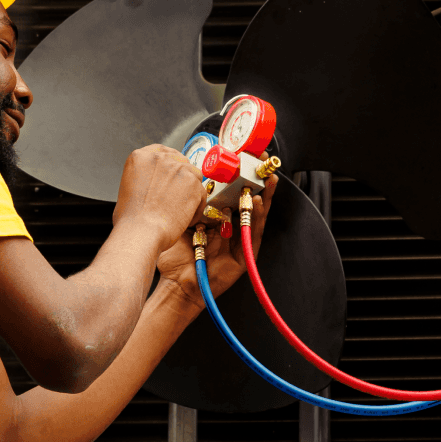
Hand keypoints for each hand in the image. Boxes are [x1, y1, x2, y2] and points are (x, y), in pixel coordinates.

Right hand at [113, 144, 206, 251]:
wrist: (142, 232)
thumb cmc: (131, 219)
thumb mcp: (128, 187)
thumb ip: (144, 177)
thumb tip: (154, 182)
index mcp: (141, 157)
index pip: (162, 152)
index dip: (169, 166)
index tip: (170, 177)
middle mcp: (161, 158)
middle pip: (180, 162)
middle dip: (181, 179)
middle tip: (175, 197)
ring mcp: (180, 169)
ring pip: (194, 177)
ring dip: (190, 193)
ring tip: (179, 211)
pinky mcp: (194, 183)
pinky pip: (201, 194)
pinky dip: (196, 208)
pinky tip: (184, 219)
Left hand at [156, 174, 277, 310]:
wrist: (176, 285)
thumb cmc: (174, 257)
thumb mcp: (179, 222)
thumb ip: (187, 203)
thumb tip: (188, 177)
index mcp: (214, 218)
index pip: (229, 192)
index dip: (237, 175)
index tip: (241, 157)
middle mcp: (228, 227)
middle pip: (246, 200)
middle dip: (255, 180)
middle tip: (261, 162)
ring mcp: (238, 240)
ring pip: (255, 214)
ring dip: (263, 196)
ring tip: (266, 179)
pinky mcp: (244, 254)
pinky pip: (254, 233)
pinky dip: (258, 217)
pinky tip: (259, 203)